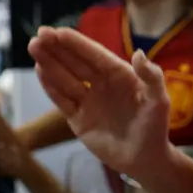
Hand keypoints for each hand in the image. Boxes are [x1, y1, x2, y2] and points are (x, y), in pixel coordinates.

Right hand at [29, 27, 170, 179]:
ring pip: (65, 78)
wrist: (145, 160)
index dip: (77, 44)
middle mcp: (101, 84)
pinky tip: (40, 70)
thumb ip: (152, 77)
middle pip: (75, 63)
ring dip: (49, 63)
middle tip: (38, 35)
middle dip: (57, 49)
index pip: (94, 55)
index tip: (58, 32)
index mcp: (119, 75)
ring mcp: (88, 101)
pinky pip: (62, 100)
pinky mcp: (78, 119)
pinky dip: (50, 86)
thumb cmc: (155, 127)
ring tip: (33, 47)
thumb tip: (138, 53)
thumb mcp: (158, 100)